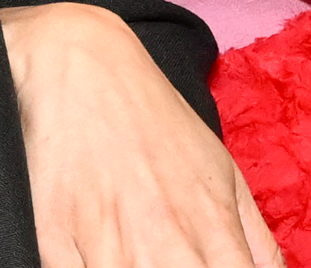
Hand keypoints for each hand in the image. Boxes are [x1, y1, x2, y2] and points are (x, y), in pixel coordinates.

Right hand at [2, 3, 279, 267]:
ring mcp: (106, 246)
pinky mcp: (52, 244)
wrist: (78, 63)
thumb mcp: (223, 170)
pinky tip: (97, 261)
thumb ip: (258, 240)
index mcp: (210, 227)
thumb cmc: (153, 120)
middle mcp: (163, 242)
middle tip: (171, 262)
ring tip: (137, 260)